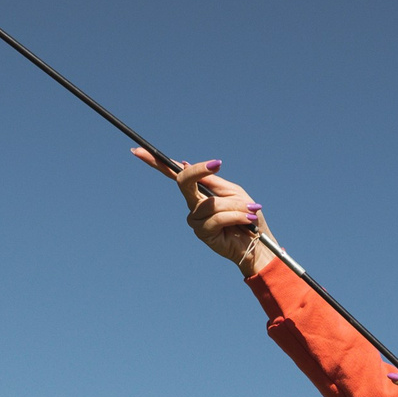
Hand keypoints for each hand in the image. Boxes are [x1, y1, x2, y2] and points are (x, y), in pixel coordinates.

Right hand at [134, 148, 271, 275]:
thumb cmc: (248, 217)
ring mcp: (196, 220)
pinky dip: (235, 216)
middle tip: (215, 165)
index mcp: (200, 191)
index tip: (138, 151)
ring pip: (210, 203)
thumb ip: (213, 181)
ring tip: (250, 212)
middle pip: (183, 181)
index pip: (175, 174)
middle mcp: (194, 204)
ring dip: (235, 206)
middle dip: (197, 171)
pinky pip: (217, 217)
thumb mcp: (233, 192)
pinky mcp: (202, 233)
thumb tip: (185, 163)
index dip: (155, 163)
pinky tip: (247, 221)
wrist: (258, 245)